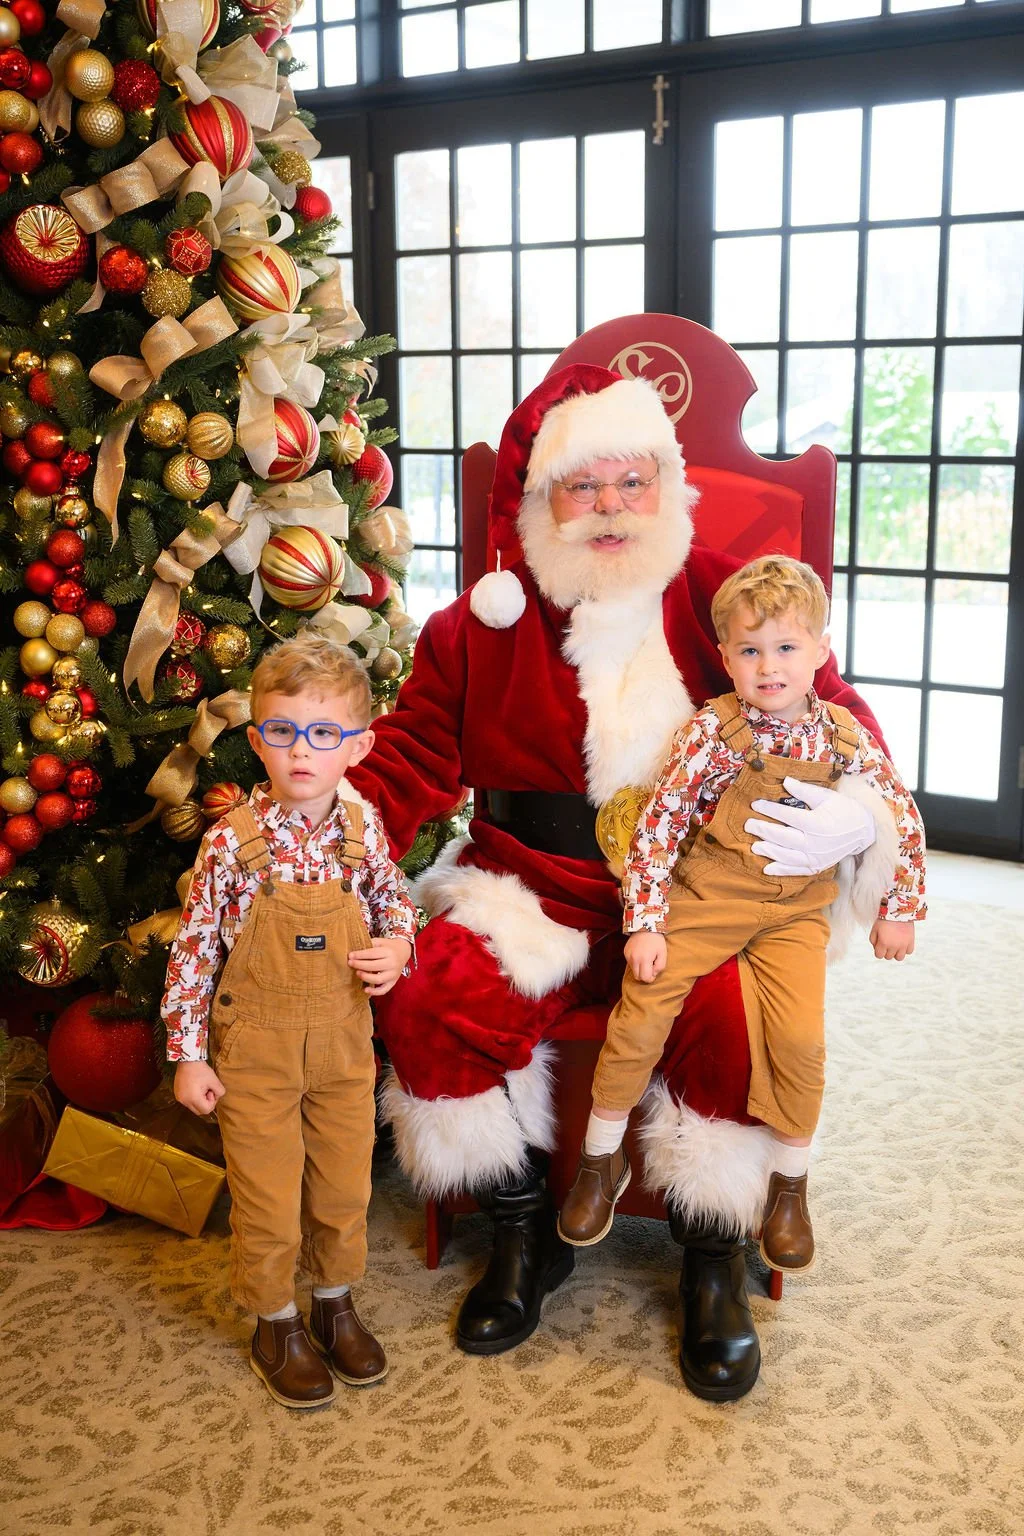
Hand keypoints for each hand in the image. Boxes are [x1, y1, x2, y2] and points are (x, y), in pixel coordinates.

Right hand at [174, 1060, 224, 1115]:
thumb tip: (216, 1097)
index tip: (211, 1090)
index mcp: (193, 1099)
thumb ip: (220, 1092)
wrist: (188, 1059)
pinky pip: (187, 1101)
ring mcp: (179, 1098)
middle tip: (207, 1089)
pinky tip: (194, 1086)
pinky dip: (193, 1097)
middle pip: (199, 1111)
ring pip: (193, 1106)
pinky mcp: (177, 1094)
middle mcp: (184, 1101)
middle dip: (206, 1102)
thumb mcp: (215, 1081)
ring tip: (200, 1087)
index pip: (207, 1110)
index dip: (212, 1102)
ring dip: (199, 1100)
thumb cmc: (201, 1070)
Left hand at [348, 937, 412, 996]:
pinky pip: (384, 990)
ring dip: (366, 977)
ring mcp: (393, 974)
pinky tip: (365, 989)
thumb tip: (354, 952)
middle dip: (360, 965)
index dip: (360, 955)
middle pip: (374, 966)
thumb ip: (369, 945)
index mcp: (388, 952)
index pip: (372, 954)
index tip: (350, 955)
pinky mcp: (393, 982)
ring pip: (378, 979)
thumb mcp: (380, 942)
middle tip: (350, 963)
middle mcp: (392, 964)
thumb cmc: (388, 947)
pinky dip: (374, 992)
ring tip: (357, 973)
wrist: (403, 952)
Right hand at [624, 931, 666, 982]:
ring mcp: (628, 955)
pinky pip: (630, 963)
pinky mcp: (625, 952)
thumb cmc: (656, 940)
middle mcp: (634, 959)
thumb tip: (653, 974)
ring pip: (633, 970)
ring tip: (646, 959)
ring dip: (640, 969)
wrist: (645, 926)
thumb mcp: (663, 953)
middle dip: (644, 975)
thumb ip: (660, 967)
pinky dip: (636, 962)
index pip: (645, 978)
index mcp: (644, 959)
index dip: (650, 978)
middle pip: (637, 977)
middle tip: (650, 967)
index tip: (654, 973)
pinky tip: (640, 954)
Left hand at [745, 777, 875, 875]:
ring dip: (769, 852)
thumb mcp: (826, 796)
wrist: (863, 831)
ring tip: (754, 847)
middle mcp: (815, 842)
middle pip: (783, 837)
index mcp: (816, 822)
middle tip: (748, 825)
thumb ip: (804, 790)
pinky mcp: (817, 866)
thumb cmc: (844, 809)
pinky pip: (796, 870)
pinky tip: (767, 869)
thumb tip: (785, 781)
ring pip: (787, 856)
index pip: (787, 815)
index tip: (755, 805)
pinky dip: (781, 871)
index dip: (769, 810)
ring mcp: (816, 857)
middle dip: (763, 831)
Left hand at [869, 918, 915, 960]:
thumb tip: (876, 948)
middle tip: (887, 943)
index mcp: (883, 943)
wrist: (899, 910)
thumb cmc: (885, 919)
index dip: (878, 951)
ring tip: (895, 946)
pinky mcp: (911, 941)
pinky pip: (909, 952)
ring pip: (899, 958)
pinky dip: (905, 949)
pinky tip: (902, 943)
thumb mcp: (874, 929)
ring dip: (896, 953)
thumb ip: (873, 940)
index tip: (879, 945)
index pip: (879, 956)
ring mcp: (903, 945)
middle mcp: (894, 946)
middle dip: (886, 951)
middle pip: (888, 957)